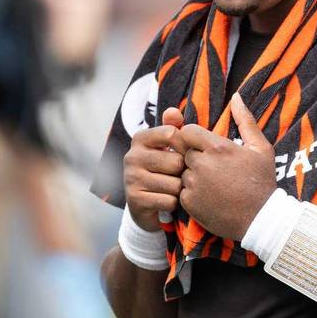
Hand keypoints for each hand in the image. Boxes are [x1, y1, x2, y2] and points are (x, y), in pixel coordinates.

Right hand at [122, 107, 185, 231]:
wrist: (145, 205)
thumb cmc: (162, 170)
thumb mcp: (166, 147)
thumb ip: (172, 127)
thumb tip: (173, 111)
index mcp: (140, 138)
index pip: (172, 133)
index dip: (186, 146)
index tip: (185, 154)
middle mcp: (131, 156)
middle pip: (176, 161)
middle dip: (183, 172)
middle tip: (177, 176)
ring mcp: (131, 179)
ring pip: (174, 184)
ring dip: (179, 190)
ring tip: (172, 189)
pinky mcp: (134, 200)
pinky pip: (169, 201)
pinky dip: (173, 203)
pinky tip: (166, 201)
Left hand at [177, 93, 275, 241]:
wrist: (260, 219)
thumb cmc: (262, 181)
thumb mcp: (260, 148)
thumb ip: (246, 120)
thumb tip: (236, 96)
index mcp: (217, 147)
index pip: (188, 132)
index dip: (194, 138)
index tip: (206, 146)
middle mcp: (202, 164)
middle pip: (184, 152)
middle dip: (195, 157)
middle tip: (213, 168)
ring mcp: (193, 184)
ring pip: (182, 171)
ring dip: (192, 175)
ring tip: (213, 184)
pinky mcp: (189, 202)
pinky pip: (182, 190)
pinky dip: (192, 193)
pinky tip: (210, 196)